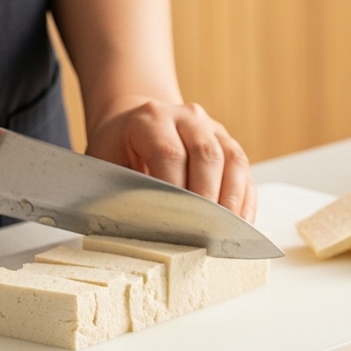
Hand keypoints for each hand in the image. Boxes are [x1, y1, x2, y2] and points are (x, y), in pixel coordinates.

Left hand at [84, 98, 256, 221]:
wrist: (134, 122)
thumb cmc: (118, 149)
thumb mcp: (106, 164)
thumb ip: (119, 190)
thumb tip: (138, 229)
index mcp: (151, 118)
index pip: (170, 153)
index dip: (175, 190)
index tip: (175, 223)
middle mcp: (186, 117)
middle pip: (207, 155)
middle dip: (207, 199)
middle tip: (204, 233)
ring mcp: (212, 128)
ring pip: (233, 160)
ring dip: (232, 200)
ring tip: (226, 232)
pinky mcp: (229, 144)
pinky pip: (245, 171)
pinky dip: (245, 199)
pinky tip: (240, 223)